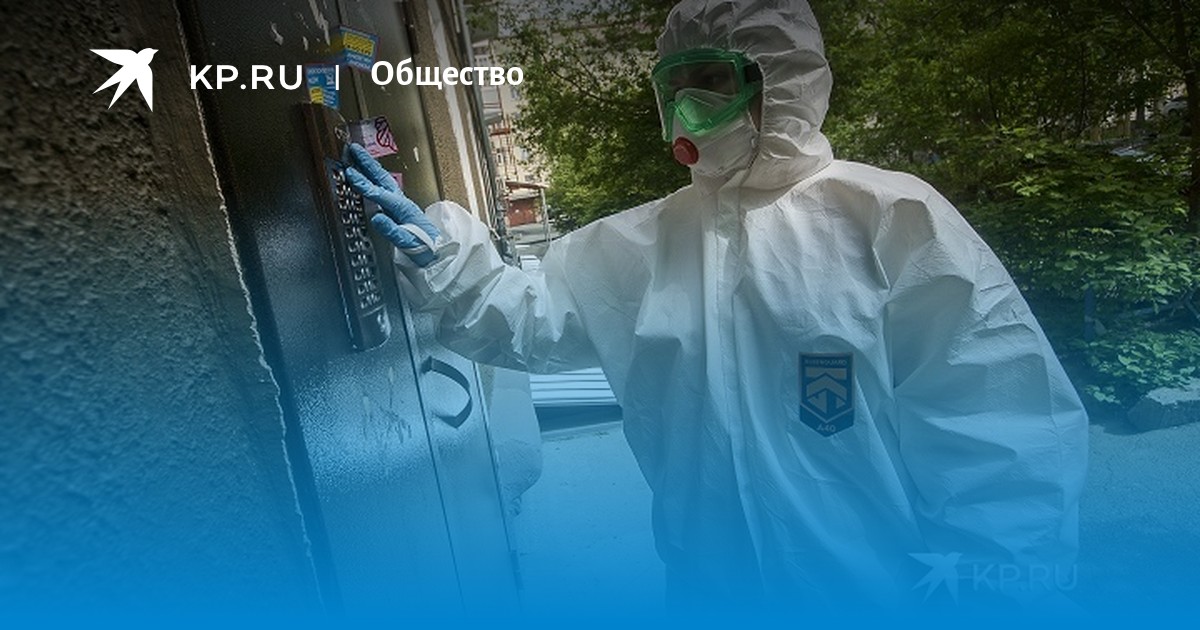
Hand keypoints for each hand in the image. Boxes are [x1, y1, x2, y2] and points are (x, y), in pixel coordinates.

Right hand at [344, 143, 440, 266]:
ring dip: (370, 166)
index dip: (363, 184)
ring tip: (358, 154)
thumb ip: (392, 230)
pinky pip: (384, 187)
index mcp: (403, 209)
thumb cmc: (424, 249)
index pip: (379, 193)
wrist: (438, 252)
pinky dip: (374, 177)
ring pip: (383, 179)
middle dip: (367, 163)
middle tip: (353, 148)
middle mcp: (402, 202)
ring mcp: (401, 203)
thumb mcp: (408, 242)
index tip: (350, 173)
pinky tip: (369, 175)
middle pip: (382, 178)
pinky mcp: (399, 207)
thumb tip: (376, 217)